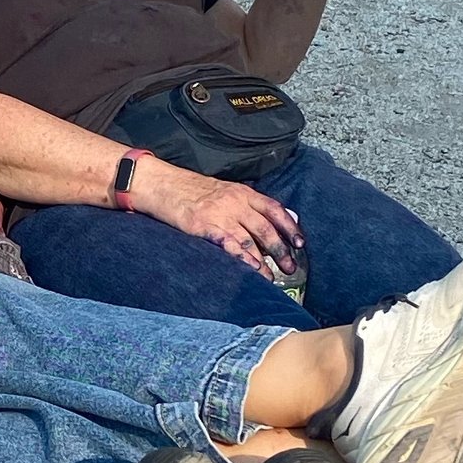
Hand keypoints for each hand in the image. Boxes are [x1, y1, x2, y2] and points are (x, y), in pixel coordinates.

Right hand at [136, 163, 305, 285]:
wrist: (162, 184)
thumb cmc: (192, 189)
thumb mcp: (225, 190)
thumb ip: (249, 204)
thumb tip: (276, 218)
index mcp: (243, 192)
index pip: (274, 209)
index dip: (290, 227)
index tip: (300, 243)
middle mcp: (235, 202)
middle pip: (265, 229)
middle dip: (281, 250)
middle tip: (290, 267)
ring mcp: (219, 215)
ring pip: (249, 240)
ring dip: (263, 262)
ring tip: (271, 278)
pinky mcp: (203, 227)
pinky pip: (228, 244)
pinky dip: (241, 258)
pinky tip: (250, 270)